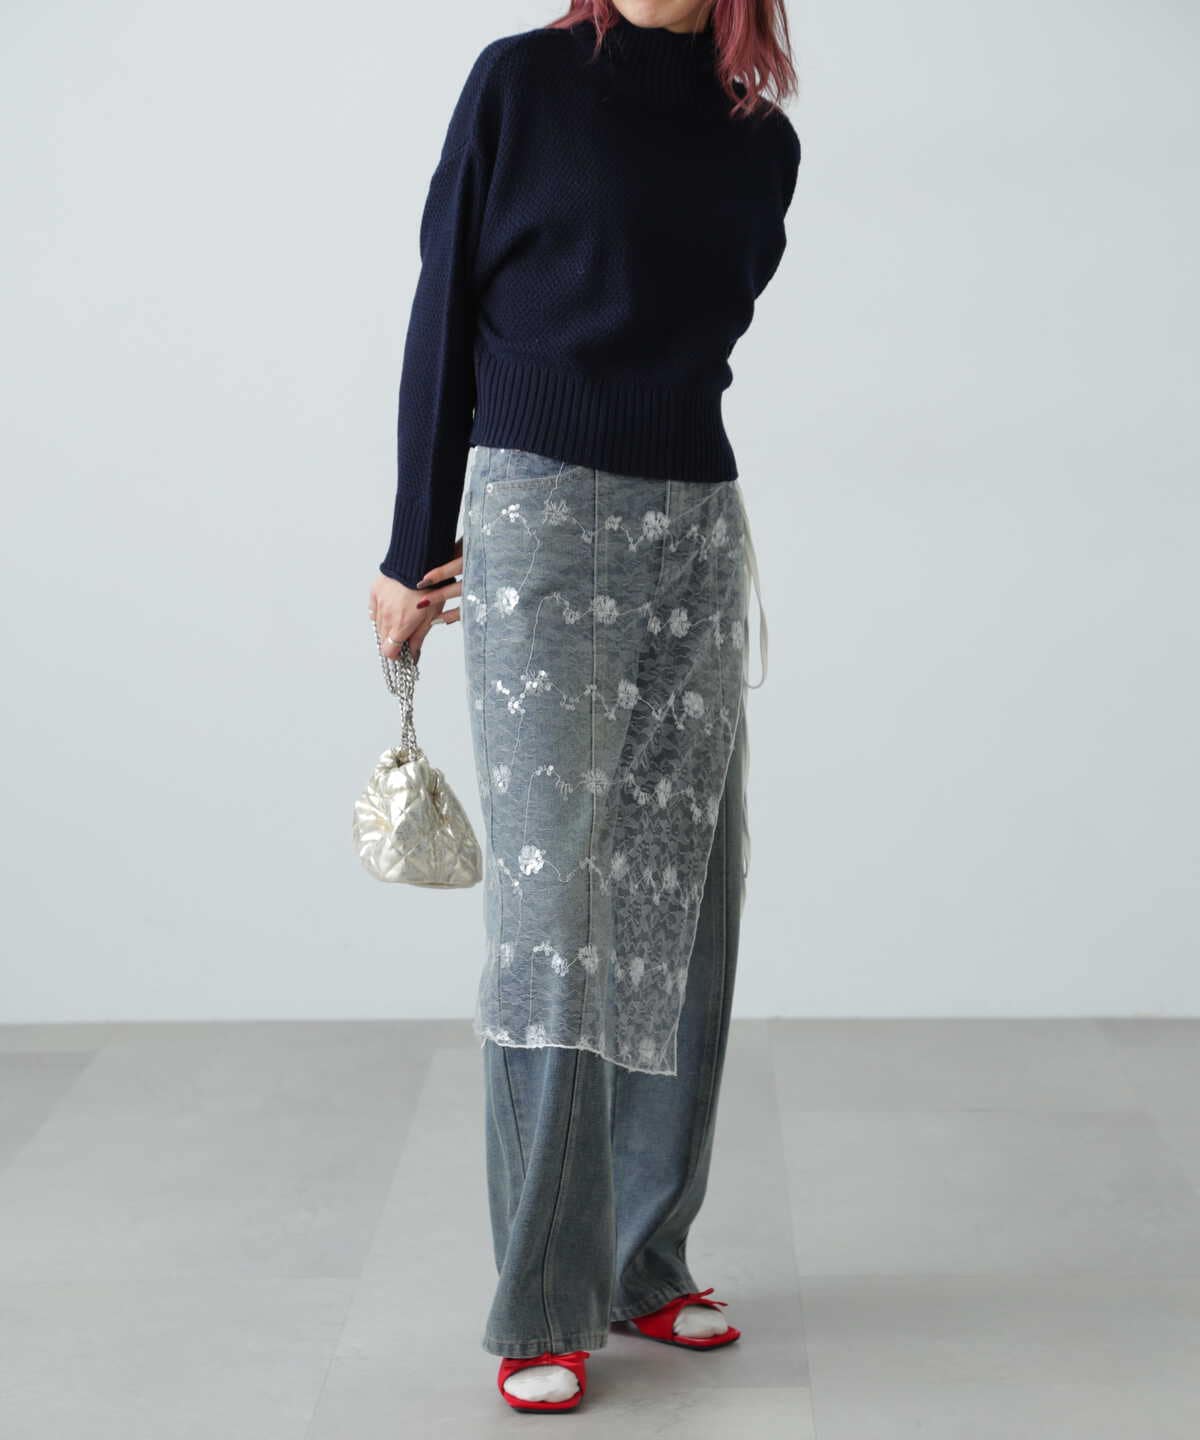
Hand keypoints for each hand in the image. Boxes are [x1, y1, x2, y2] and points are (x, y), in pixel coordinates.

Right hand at [369, 537, 463, 664]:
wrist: (420, 560)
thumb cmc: (432, 587)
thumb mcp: (431, 615)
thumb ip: (419, 637)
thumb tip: (413, 655)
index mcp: (401, 625)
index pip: (389, 652)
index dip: (396, 655)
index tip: (404, 653)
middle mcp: (386, 617)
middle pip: (383, 640)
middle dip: (393, 641)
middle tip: (405, 635)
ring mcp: (379, 604)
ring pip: (378, 625)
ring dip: (387, 627)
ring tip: (401, 619)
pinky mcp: (375, 591)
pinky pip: (374, 609)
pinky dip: (380, 613)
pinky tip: (391, 609)